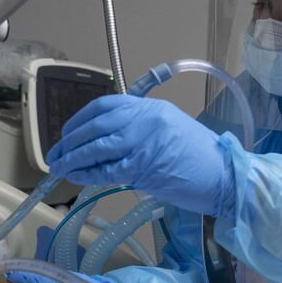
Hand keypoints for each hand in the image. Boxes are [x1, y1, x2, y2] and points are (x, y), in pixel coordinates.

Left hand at [46, 95, 226, 215]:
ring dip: (73, 158)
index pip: (106, 105)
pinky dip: (88, 173)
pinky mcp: (144, 166)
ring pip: (97, 147)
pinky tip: (78, 177)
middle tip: (56, 153)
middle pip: (96, 125)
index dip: (80, 119)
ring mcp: (144, 142)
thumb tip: (108, 143)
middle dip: (70, 140)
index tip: (68, 132)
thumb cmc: (202, 158)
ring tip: (60, 168)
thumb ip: (141, 131)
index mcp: (152, 108)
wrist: (225, 176)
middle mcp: (146, 120)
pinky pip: (106, 169)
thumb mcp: (172, 130)